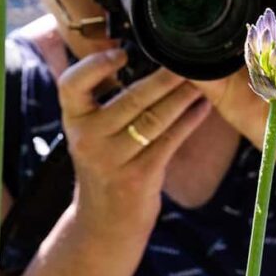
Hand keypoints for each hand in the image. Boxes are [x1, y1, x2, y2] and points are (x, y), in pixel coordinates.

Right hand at [57, 49, 210, 238]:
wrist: (103, 223)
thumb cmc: (103, 165)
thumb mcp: (90, 133)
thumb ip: (103, 100)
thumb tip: (139, 55)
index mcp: (74, 121)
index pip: (71, 85)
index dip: (94, 65)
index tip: (121, 51)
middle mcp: (87, 139)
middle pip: (130, 98)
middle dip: (164, 77)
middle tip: (186, 57)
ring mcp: (112, 160)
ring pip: (155, 118)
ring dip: (183, 96)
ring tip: (201, 78)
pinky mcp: (138, 177)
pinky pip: (170, 140)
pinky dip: (190, 121)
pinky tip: (203, 107)